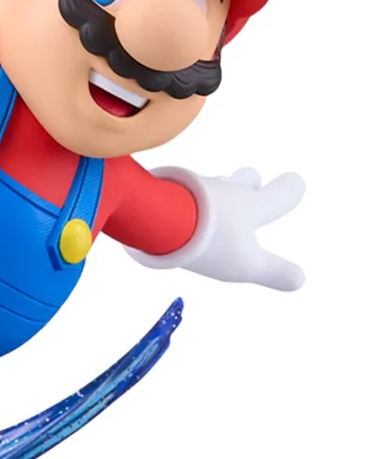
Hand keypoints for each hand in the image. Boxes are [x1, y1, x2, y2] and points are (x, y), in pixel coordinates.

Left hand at [128, 166, 305, 290]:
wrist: (160, 218)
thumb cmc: (209, 242)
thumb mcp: (246, 265)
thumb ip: (273, 272)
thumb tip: (299, 281)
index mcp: (253, 207)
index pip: (284, 192)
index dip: (291, 188)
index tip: (293, 183)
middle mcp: (228, 191)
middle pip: (247, 178)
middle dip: (252, 182)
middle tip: (252, 188)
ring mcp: (198, 187)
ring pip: (213, 182)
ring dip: (216, 190)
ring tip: (209, 206)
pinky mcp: (170, 188)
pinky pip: (180, 189)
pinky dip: (184, 198)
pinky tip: (175, 210)